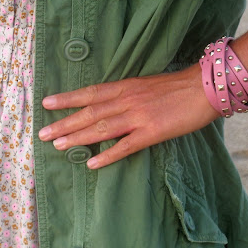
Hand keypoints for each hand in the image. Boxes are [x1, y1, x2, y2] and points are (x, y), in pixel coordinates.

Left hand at [38, 63, 218, 168]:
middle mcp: (127, 100)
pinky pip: (125, 146)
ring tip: (58, 146)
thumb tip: (107, 103)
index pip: (89, 93)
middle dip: (64, 123)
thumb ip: (126, 94)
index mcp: (125, 86)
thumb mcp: (145, 84)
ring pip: (101, 128)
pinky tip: (92, 163)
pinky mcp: (152, 132)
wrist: (205, 87)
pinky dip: (108, 155)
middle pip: (89, 113)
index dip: (67, 99)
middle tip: (43, 134)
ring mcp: (138, 117)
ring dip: (78, 138)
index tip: (46, 103)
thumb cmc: (176, 86)